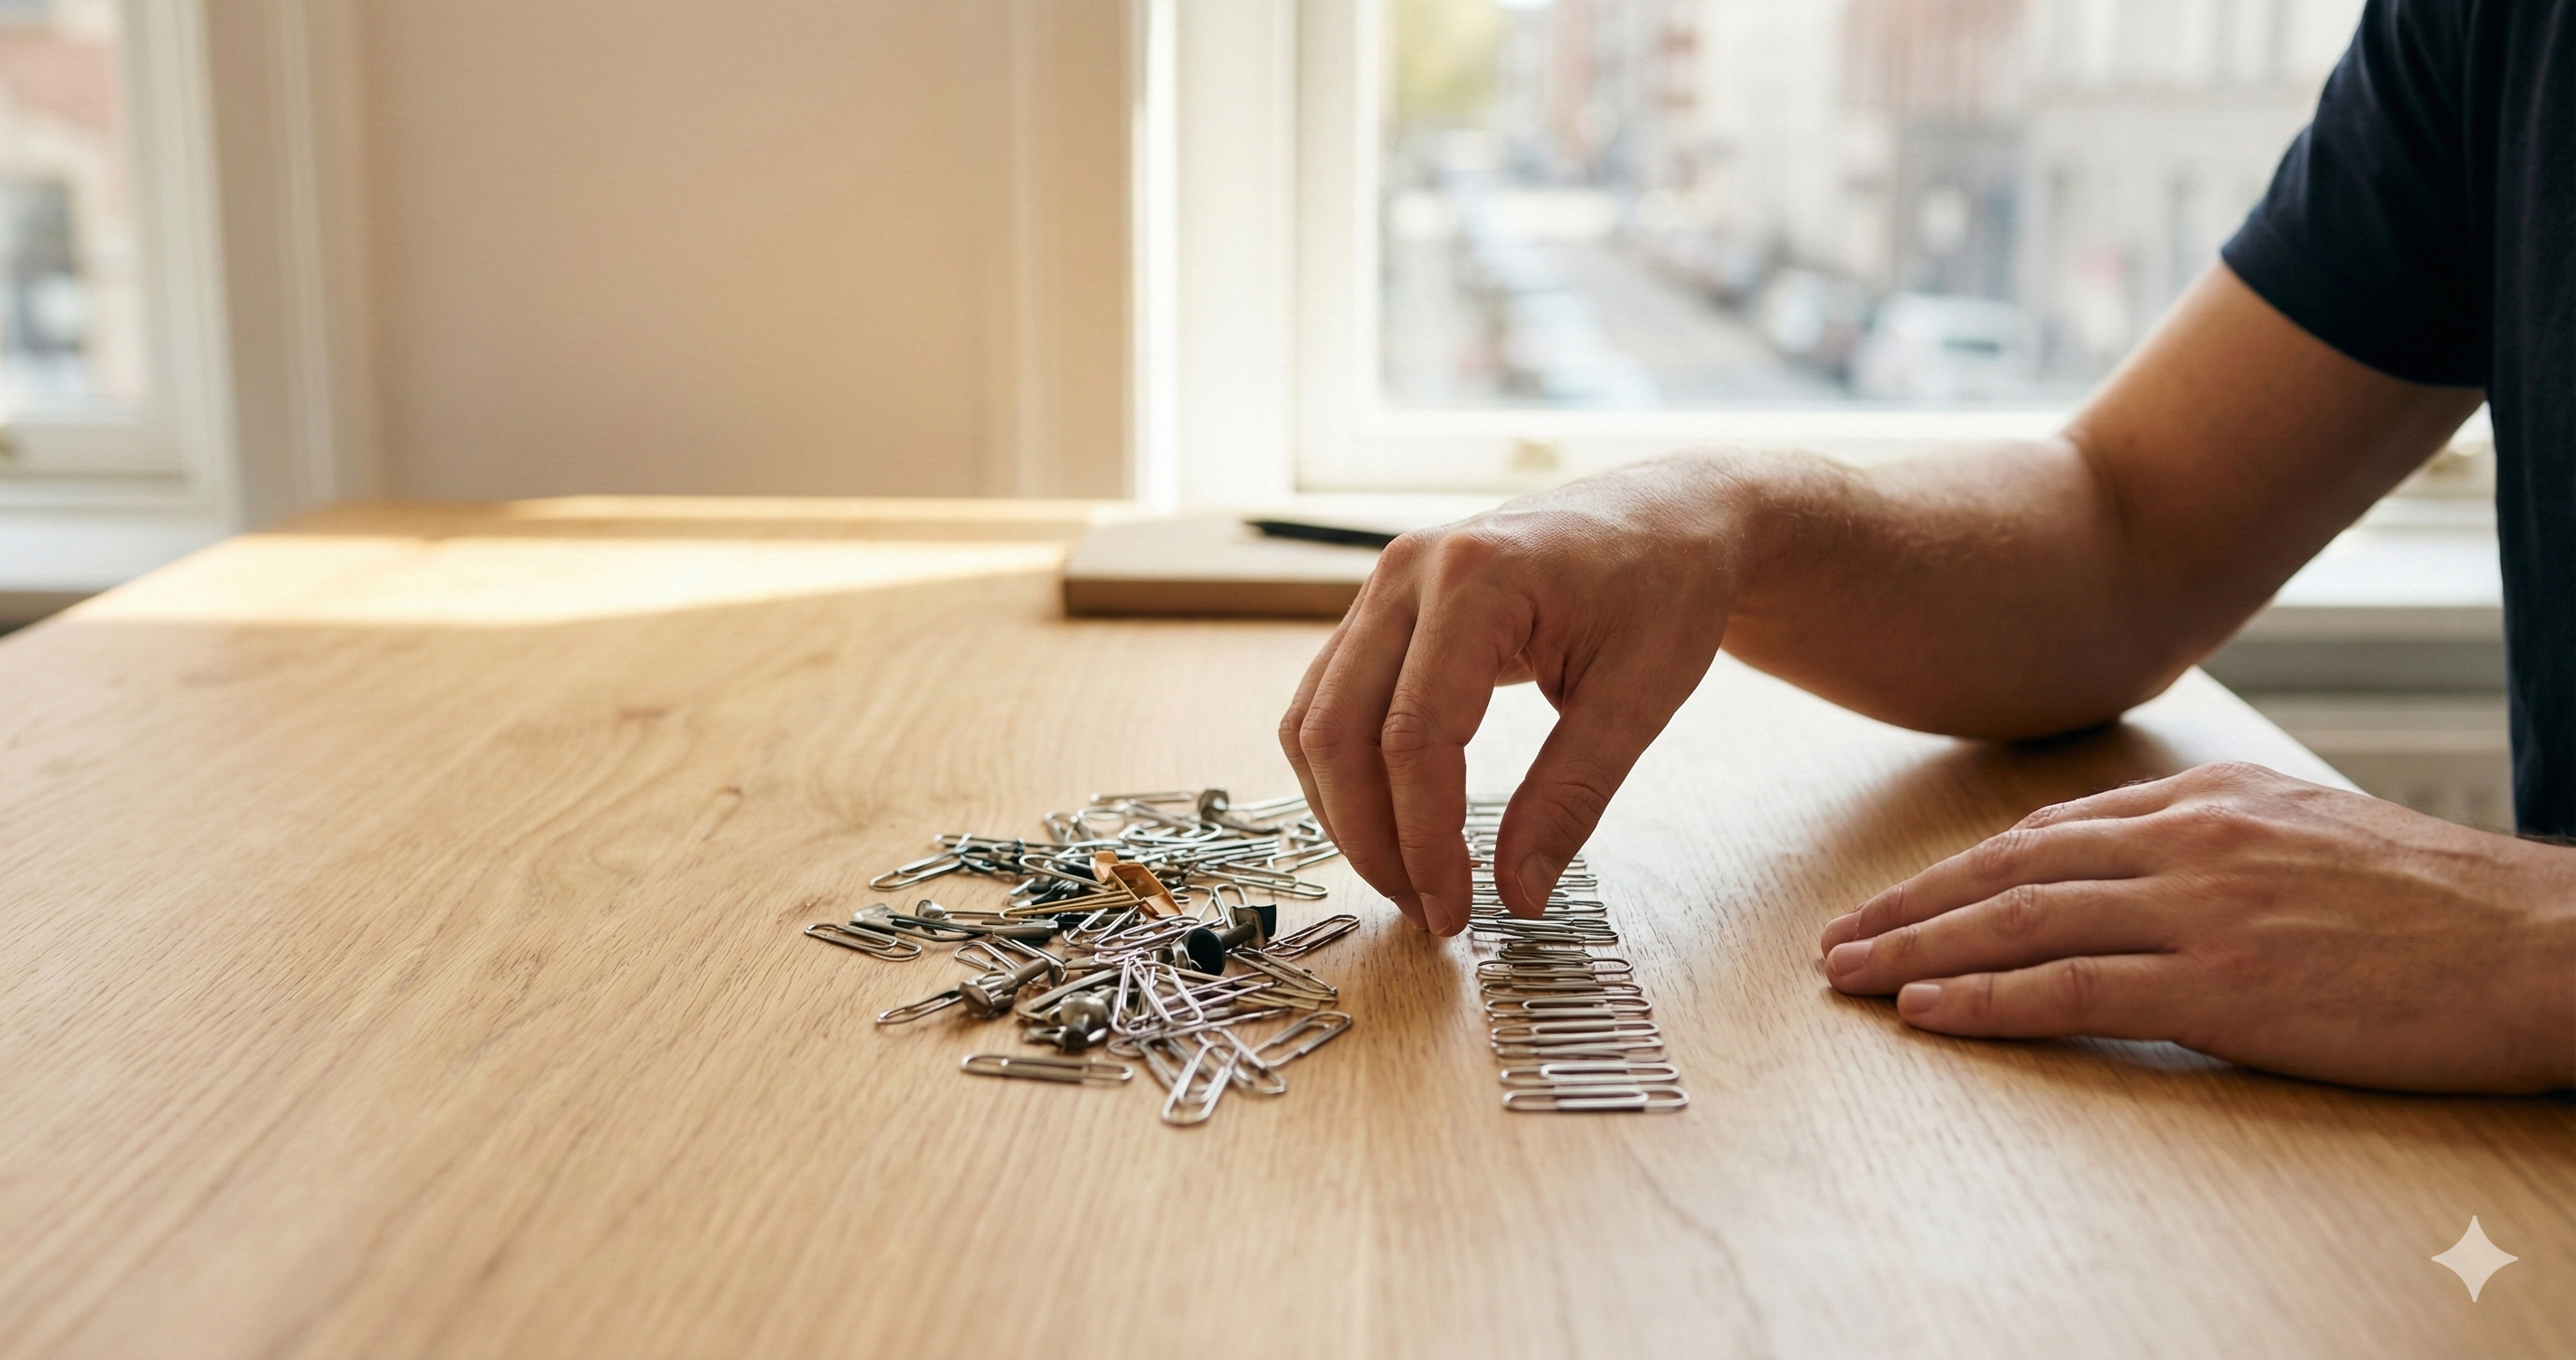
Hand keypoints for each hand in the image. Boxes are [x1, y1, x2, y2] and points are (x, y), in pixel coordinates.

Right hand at [1279, 457, 1752, 933]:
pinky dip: (1346, 773)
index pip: (1415, 737)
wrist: (1667, 516)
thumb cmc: (1665, 587)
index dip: (1423, 839)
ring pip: (1315, 721)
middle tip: (1427, 912)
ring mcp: (1384, 585)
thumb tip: (1518, 895)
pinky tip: (1391, 823)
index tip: (1454, 911)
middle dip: (1371, 839)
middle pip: (1338, 732)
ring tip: (1408, 880)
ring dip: (1345, 813)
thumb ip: (1571, 797)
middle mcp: (1409, 573)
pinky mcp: (1382, 610)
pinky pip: (1328, 701)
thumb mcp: (1640, 697)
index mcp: (1478, 579)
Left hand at [1820, 762, 2575, 1092]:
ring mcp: (2200, 910)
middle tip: (1835, 942)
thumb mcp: (2309, 836)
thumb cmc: (2435, 905)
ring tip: (1852, 978)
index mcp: (2207, 802)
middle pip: (2008, 873)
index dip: (1957, 872)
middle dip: (1910, 909)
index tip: (1896, 900)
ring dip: (1920, 953)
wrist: (2541, 944)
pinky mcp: (2222, 987)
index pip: (2044, 836)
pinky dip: (1989, 1000)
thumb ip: (2212, 845)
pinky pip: (2074, 990)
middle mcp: (2187, 842)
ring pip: (2019, 924)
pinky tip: (1929, 1011)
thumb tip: (2129, 869)